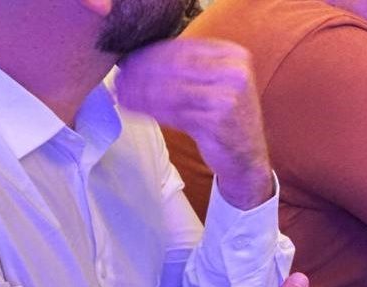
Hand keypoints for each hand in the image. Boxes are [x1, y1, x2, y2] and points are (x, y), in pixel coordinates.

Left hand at [115, 38, 272, 209]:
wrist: (246, 158)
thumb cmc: (225, 121)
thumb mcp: (215, 86)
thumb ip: (189, 68)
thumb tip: (142, 56)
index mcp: (233, 55)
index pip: (185, 48)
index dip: (152, 52)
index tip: (129, 58)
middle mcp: (234, 72)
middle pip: (177, 66)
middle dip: (143, 70)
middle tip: (120, 75)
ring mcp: (228, 96)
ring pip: (172, 89)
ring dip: (141, 90)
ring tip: (121, 92)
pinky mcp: (216, 120)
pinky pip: (173, 111)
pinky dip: (150, 108)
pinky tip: (133, 107)